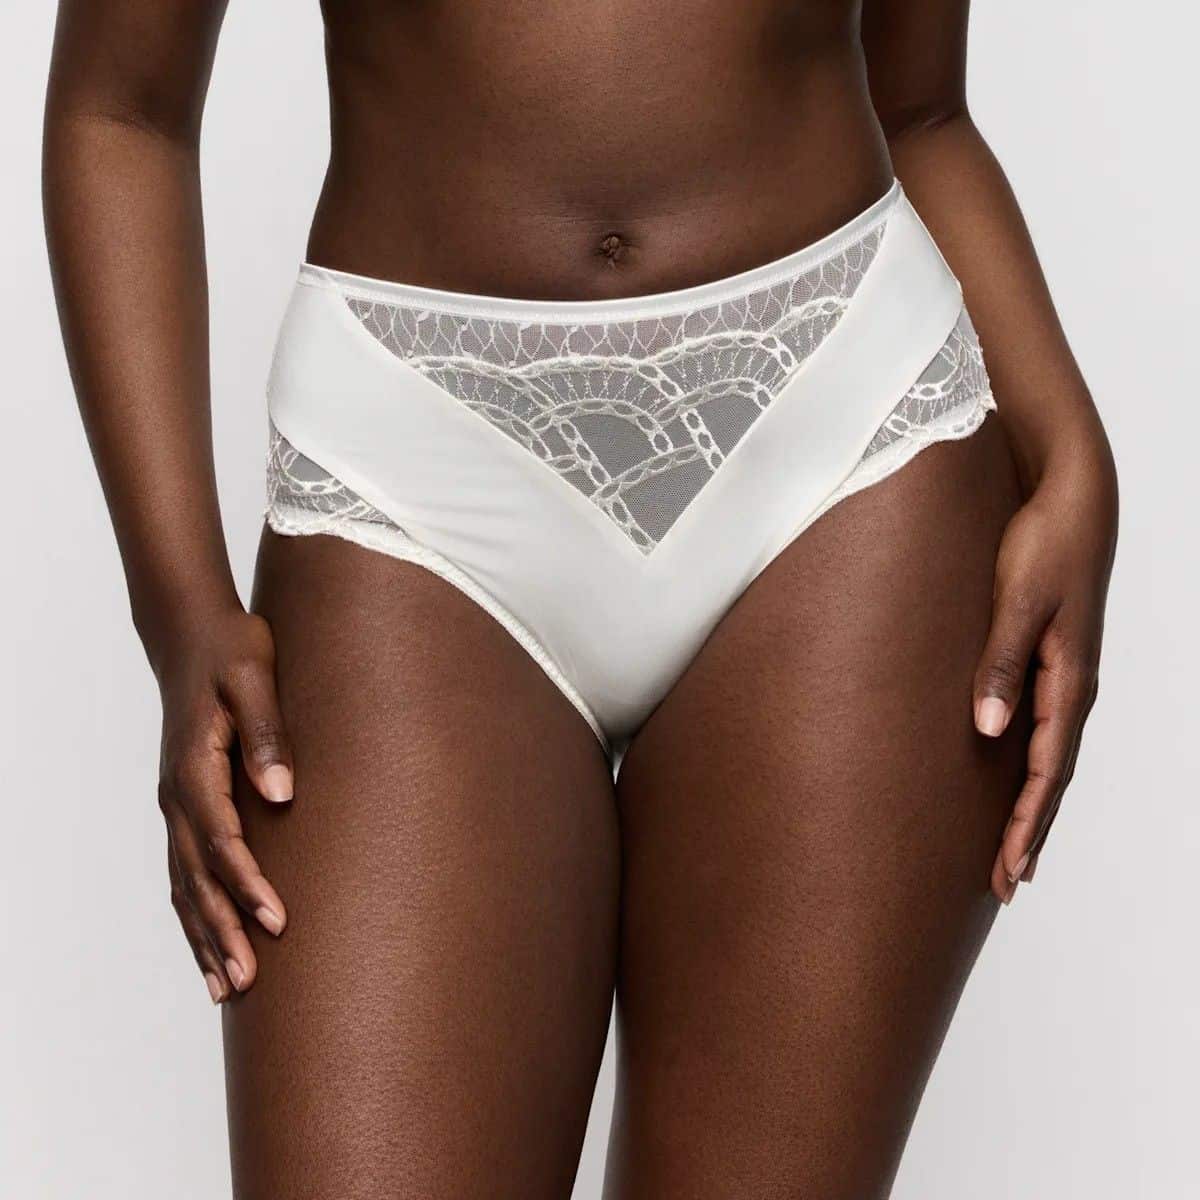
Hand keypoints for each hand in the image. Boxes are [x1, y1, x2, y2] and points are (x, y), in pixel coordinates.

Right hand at [152, 607, 292, 1002]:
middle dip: (222, 930)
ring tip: (227, 987)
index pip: (222, 839)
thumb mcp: (254, 679)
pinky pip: (183, 872)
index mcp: (196, 766)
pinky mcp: (183, 806)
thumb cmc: (231, 651)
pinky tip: (210, 946)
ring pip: (184, 884)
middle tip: (248, 981)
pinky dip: (194, 913)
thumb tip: (283, 792)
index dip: (247, 884)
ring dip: (204, 934)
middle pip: (196, 876)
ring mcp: (176, 804)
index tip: (276, 921)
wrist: (191, 633)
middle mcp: (178, 794)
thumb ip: (268, 733)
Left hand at [973, 434, 1117, 904]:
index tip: (1008, 868)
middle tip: (1006, 885)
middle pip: (1051, 778)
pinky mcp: (1049, 661)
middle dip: (1028, 833)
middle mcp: (1070, 688)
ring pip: (1048, 760)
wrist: (1072, 497)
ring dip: (1030, 808)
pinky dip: (1030, 770)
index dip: (1026, 824)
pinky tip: (1012, 783)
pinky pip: (1041, 732)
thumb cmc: (1044, 543)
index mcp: (1067, 681)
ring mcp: (1062, 677)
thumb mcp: (1018, 600)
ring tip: (1010, 853)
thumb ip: (1001, 663)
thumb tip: (989, 730)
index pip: (1047, 772)